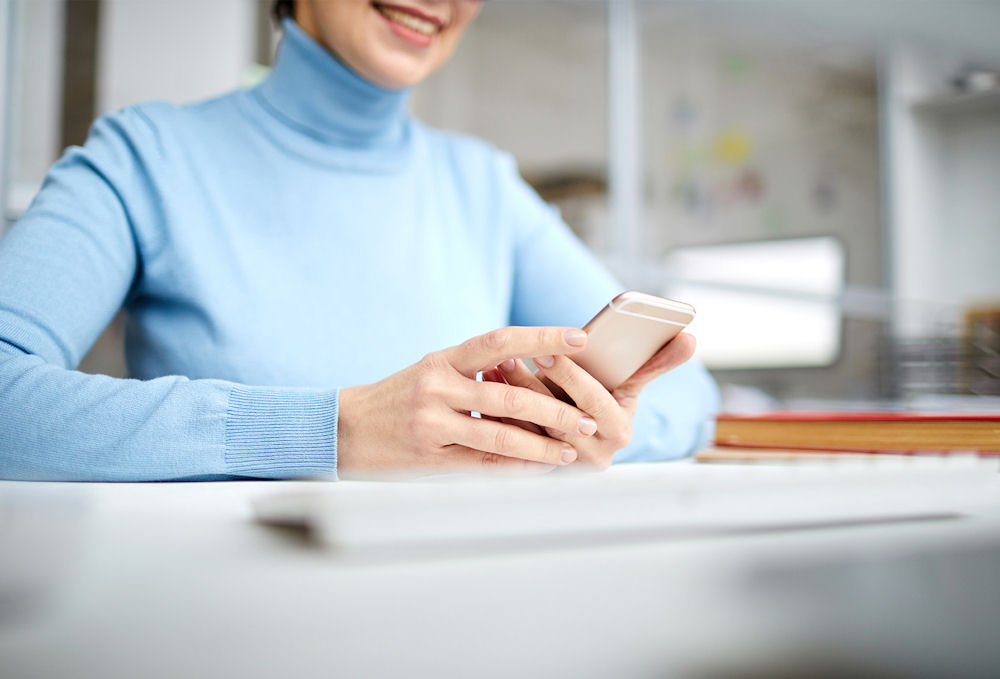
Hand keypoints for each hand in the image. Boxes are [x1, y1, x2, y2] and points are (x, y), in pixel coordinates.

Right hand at [336, 327, 602, 478]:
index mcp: (442, 360)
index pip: (499, 341)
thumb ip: (474, 373)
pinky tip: (539, 467)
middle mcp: (437, 386)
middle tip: (588, 418)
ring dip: (542, 444)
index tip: (579, 339)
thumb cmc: (397, 398)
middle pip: (509, 394)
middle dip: (555, 408)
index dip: (542, 338)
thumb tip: (532, 376)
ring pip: (500, 433)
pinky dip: (515, 466)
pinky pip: (481, 462)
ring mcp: (431, 422)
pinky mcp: (428, 455)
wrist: (344, 428)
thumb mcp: (432, 372)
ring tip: (571, 450)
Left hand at [494, 333, 696, 468]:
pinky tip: (485, 389)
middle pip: (556, 417)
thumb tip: (692, 337)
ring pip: (529, 430)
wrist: (581, 441)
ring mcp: (563, 466)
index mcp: (619, 430)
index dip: (570, 375)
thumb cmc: (604, 401)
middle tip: (510, 355)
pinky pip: (510, 443)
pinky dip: (496, 414)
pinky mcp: (536, 469)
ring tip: (493, 366)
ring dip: (507, 397)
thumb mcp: (629, 385)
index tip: (547, 350)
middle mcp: (594, 454)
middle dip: (531, 383)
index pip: (594, 401)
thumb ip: (656, 362)